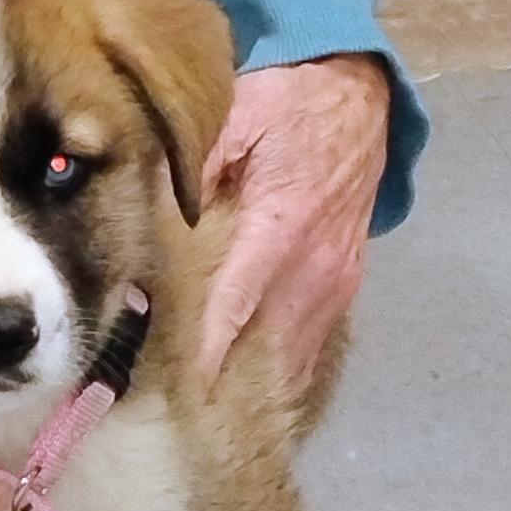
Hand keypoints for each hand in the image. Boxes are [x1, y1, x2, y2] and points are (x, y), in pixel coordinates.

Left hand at [199, 54, 389, 387]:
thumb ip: (194, 167)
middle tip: (173, 415)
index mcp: (279, 230)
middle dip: (219, 382)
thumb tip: (150, 217)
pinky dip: (281, 369)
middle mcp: (312, 268)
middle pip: (260, 348)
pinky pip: (311, 344)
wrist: (359, 93)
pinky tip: (252, 388)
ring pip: (290, 356)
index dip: (202, 356)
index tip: (172, 395)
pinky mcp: (344, 286)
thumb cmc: (288, 100)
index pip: (231, 310)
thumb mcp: (234, 117)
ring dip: (252, 384)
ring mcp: (334, 282)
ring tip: (209, 416)